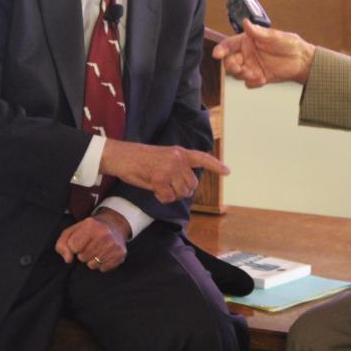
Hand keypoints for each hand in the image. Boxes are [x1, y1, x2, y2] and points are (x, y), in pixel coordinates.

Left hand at [55, 207, 129, 271]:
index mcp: (91, 225)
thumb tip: (68, 259)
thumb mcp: (72, 231)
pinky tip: (104, 254)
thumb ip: (62, 244)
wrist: (115, 224)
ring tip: (97, 250)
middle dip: (83, 254)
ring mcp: (114, 244)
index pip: (73, 247)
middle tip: (90, 246)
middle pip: (83, 257)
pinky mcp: (120, 254)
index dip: (74, 247)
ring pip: (93, 265)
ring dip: (92, 260)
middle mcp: (104, 233)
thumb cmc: (89, 229)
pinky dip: (102, 264)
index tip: (80, 241)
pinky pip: (103, 268)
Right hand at [99, 139, 229, 203]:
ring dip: (172, 195)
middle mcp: (178, 159)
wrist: (122, 156)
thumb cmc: (140, 158)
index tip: (228, 172)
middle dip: (183, 190)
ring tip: (160, 187)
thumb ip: (178, 166)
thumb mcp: (164, 156)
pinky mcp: (159, 180)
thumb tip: (188, 185)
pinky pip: (169, 197)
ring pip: (181, 193)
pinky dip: (163, 198)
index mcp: (180, 152)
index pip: (202, 158)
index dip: (216, 166)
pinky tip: (155, 191)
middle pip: (192, 184)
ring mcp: (169, 169)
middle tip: (168, 187)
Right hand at [212, 19, 315, 87]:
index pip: (229, 45)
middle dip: (231, 65)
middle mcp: (247, 54)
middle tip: (238, 67)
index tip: (218, 54)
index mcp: (248, 41)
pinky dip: (253, 82)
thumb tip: (246, 22)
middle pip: (230, 61)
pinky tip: (262, 79)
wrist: (302, 60)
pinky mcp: (258, 77)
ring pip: (237, 73)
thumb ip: (258, 32)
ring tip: (253, 73)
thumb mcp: (275, 36)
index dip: (222, 49)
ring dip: (242, 74)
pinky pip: (249, 83)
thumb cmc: (289, 44)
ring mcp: (252, 66)